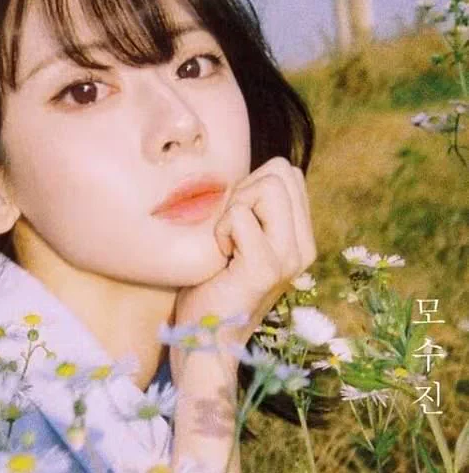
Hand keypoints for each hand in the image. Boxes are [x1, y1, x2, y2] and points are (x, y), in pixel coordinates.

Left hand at [174, 156, 316, 347]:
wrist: (205, 337)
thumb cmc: (213, 281)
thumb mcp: (242, 239)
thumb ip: (256, 210)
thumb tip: (251, 176)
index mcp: (301, 237)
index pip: (288, 173)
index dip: (254, 183)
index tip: (236, 217)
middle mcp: (304, 246)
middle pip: (281, 171)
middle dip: (245, 188)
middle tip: (229, 227)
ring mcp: (290, 258)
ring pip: (268, 186)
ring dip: (235, 206)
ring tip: (226, 240)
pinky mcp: (265, 268)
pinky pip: (241, 215)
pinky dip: (222, 228)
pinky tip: (220, 254)